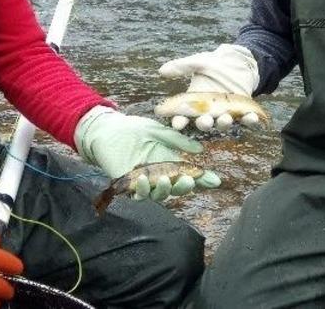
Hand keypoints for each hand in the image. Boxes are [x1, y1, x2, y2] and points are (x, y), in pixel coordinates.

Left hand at [75, 106, 220, 199]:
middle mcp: (158, 176)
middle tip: (188, 180)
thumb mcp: (162, 132)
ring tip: (165, 179)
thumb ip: (179, 142)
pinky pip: (138, 194)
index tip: (214, 181)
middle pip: (175, 189)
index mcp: (168, 164)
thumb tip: (200, 150)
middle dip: (183, 187)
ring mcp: (143, 181)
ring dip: (164, 190)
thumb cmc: (135, 129)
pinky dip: (143, 190)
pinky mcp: (127, 185)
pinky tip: (144, 179)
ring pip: (158, 196)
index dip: (201, 180)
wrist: (110, 128)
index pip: (187, 176)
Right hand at [158, 44, 259, 130]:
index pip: (184, 116)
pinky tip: (251, 118)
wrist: (237, 61)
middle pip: (204, 123)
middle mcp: (210, 110)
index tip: (178, 123)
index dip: (180, 121)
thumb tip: (161, 70)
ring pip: (223, 123)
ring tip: (225, 118)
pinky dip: (249, 120)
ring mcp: (226, 111)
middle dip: (204, 124)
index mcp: (196, 102)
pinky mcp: (242, 110)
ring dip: (224, 123)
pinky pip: (246, 118)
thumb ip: (181, 66)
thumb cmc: (214, 64)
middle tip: (204, 121)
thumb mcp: (197, 62)